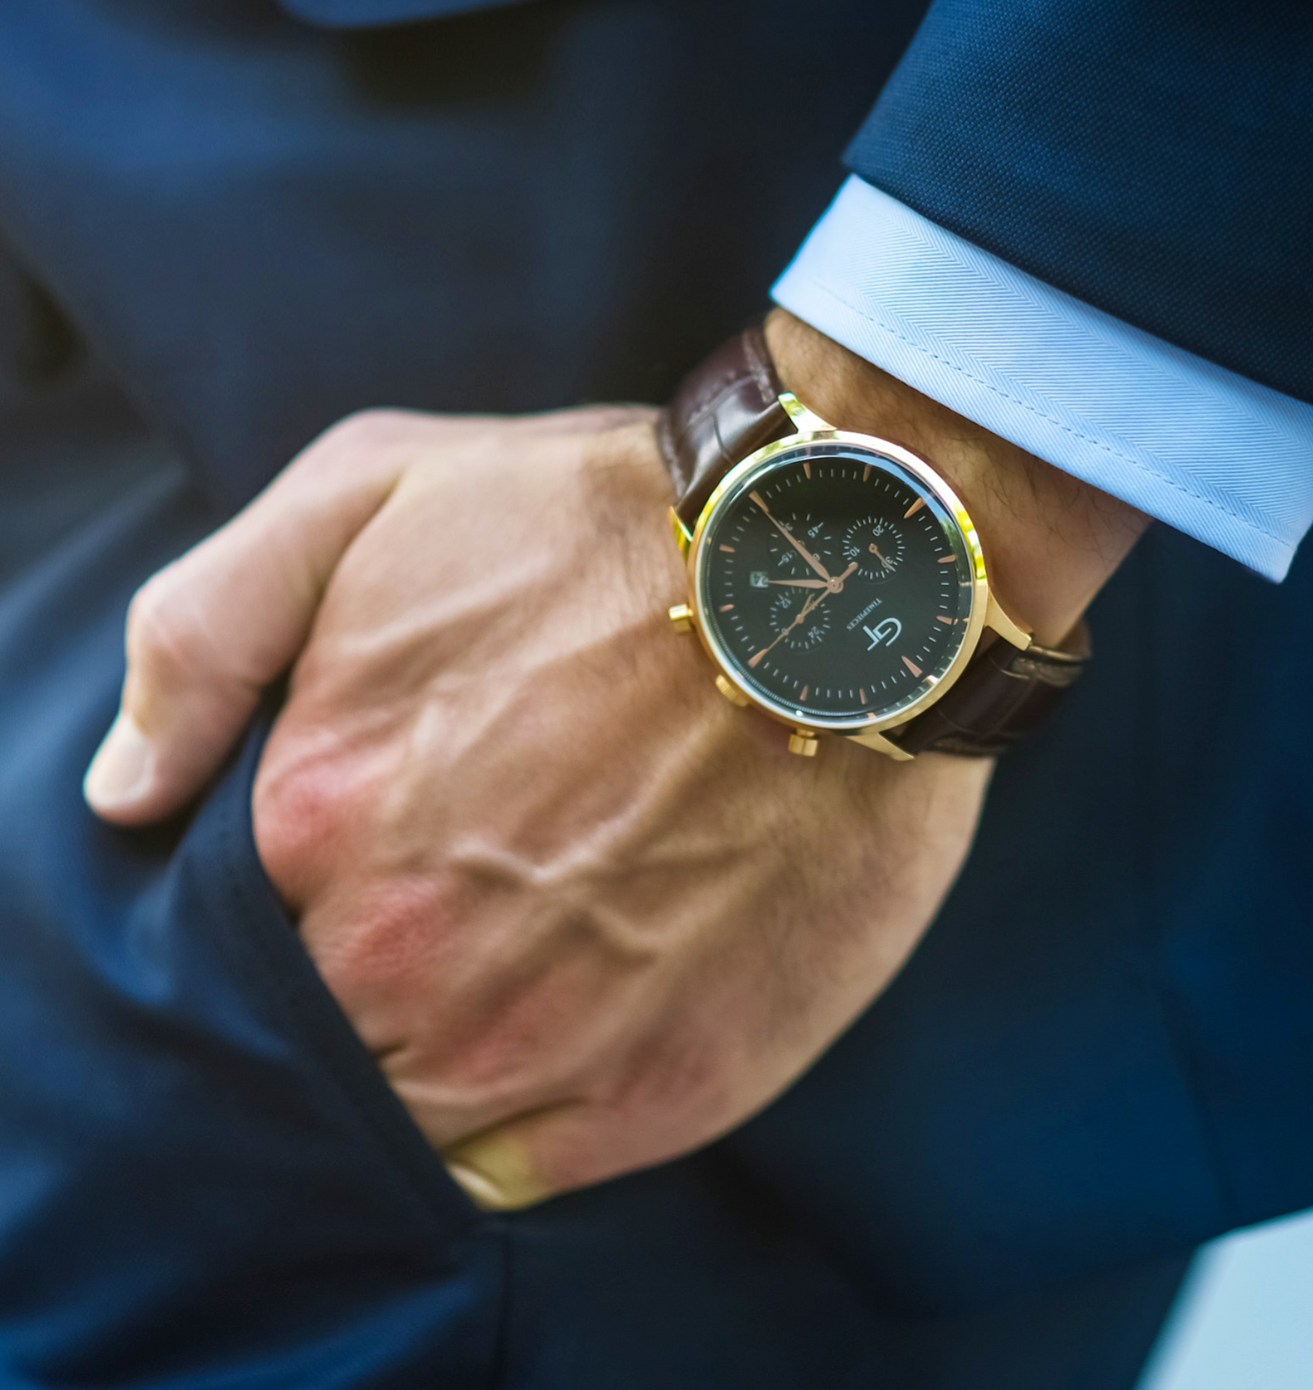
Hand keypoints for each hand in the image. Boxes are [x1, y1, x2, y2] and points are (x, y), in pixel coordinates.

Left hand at [85, 405, 993, 1207]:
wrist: (846, 584)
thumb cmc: (609, 523)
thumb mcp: (370, 491)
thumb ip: (207, 633)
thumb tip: (121, 798)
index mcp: (321, 812)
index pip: (248, 920)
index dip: (316, 882)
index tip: (394, 833)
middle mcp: (411, 949)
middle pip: (330, 1023)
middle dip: (377, 967)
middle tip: (480, 885)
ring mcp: (538, 1037)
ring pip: (416, 1110)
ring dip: (446, 1050)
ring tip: (534, 949)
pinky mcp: (661, 1091)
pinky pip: (521, 1166)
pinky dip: (523, 1114)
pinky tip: (574, 1015)